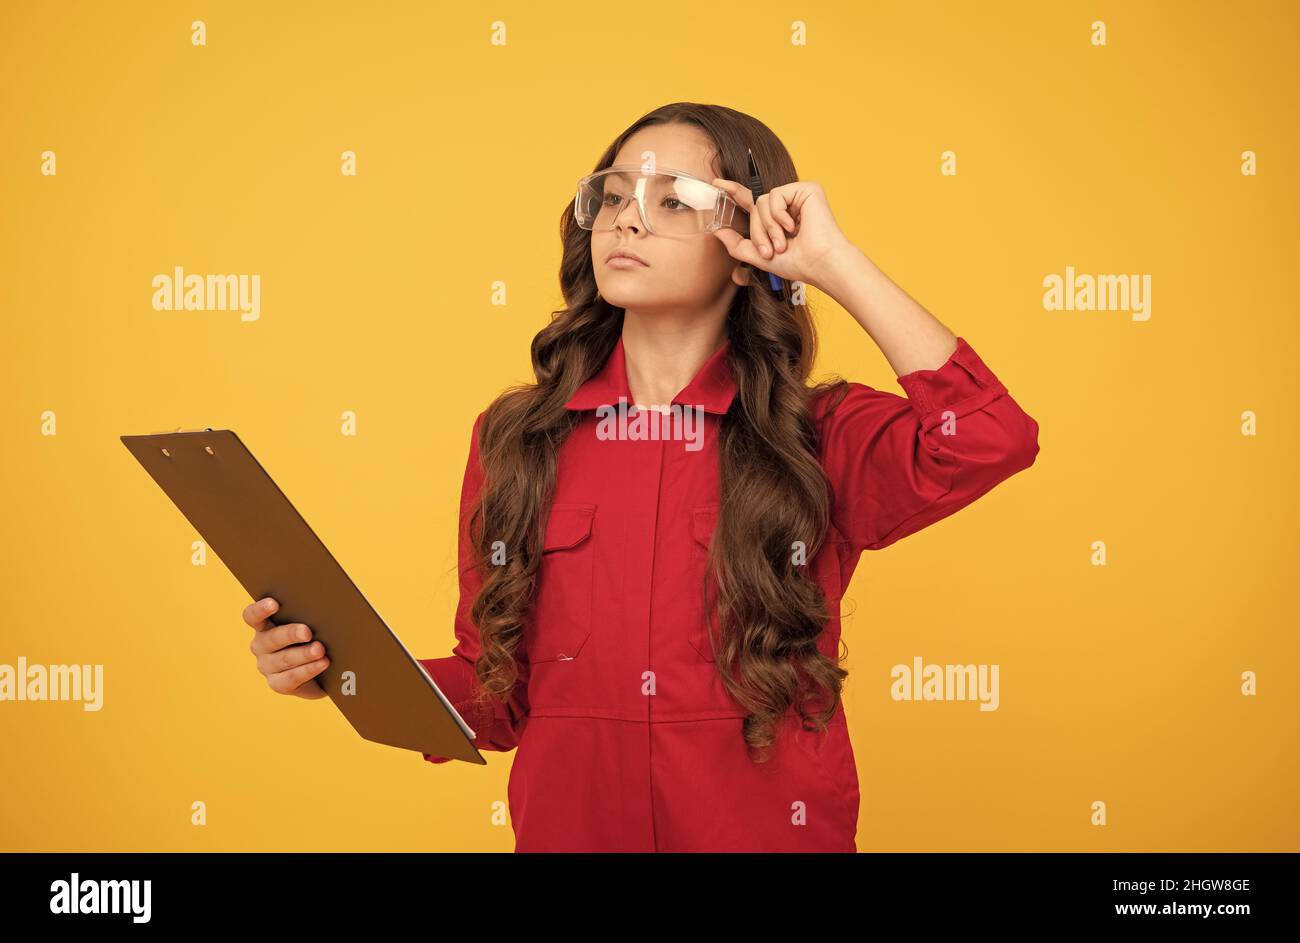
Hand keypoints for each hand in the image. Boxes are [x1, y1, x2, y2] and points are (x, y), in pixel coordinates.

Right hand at [244, 597, 329, 698]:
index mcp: (264, 625)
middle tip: (307, 632)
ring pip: (284, 659)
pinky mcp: (278, 684)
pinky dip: (309, 670)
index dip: (260, 609)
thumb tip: (325, 604)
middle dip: (291, 634)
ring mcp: (267, 666)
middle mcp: (261, 645)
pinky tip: (323, 663)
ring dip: (303, 654)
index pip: (252, 616)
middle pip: (271, 638)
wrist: (324, 670)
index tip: (274, 603)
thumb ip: (311, 614)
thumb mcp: (312, 623)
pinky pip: (292, 677)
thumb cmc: (317, 636)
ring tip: (320, 650)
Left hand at [709, 178, 853, 291]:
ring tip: (784, 243)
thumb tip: (717, 231)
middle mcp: (787, 205)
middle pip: (755, 206)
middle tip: (771, 250)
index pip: (751, 202)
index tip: (716, 183)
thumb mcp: (760, 257)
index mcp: (777, 218)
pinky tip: (793, 227)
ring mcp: (796, 196)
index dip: (733, 192)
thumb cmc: (798, 263)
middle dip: (758, 232)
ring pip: (762, 201)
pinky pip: (776, 195)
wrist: (819, 264)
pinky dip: (779, 215)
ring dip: (768, 227)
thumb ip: (738, 244)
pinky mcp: (806, 189)